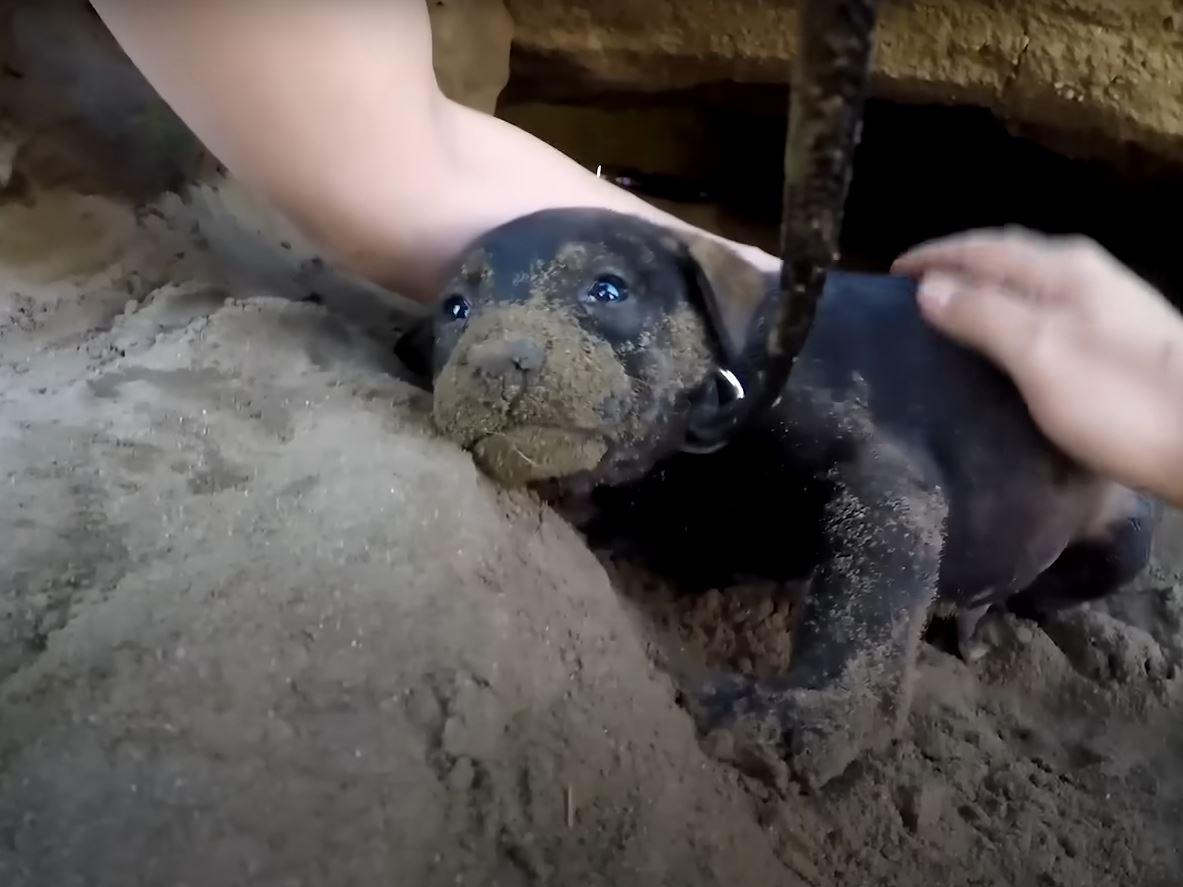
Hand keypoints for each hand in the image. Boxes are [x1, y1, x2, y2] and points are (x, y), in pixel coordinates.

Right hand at [892, 227, 1182, 504]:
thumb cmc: (1119, 397)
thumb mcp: (1038, 352)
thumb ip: (982, 314)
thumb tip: (929, 287)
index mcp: (1063, 269)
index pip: (984, 246)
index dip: (936, 256)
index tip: (893, 273)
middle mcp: (1087, 276)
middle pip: (1010, 259)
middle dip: (960, 268)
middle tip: (917, 293)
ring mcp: (1109, 307)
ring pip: (1031, 286)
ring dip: (988, 293)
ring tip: (951, 318)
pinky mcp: (1121, 342)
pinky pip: (1048, 313)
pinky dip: (1013, 318)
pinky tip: (1009, 346)